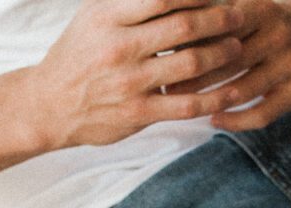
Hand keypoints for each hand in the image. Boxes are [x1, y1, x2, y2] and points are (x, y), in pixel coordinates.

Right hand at [30, 0, 248, 148]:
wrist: (51, 104)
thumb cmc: (80, 55)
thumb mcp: (95, 15)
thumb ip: (129, 1)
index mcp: (109, 15)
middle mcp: (120, 46)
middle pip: (182, 26)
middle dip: (218, 19)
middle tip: (239, 16)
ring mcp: (131, 81)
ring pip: (189, 64)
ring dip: (221, 55)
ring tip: (238, 48)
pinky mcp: (140, 113)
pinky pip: (187, 105)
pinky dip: (214, 98)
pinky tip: (233, 92)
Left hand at [175, 0, 290, 132]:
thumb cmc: (269, 19)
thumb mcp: (247, 5)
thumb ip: (216, 15)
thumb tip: (172, 28)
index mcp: (261, 10)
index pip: (220, 28)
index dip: (192, 42)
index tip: (164, 53)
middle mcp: (278, 37)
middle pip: (229, 60)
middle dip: (195, 75)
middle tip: (167, 85)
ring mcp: (288, 68)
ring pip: (243, 89)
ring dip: (211, 99)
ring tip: (184, 104)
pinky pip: (262, 114)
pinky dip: (236, 120)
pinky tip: (215, 119)